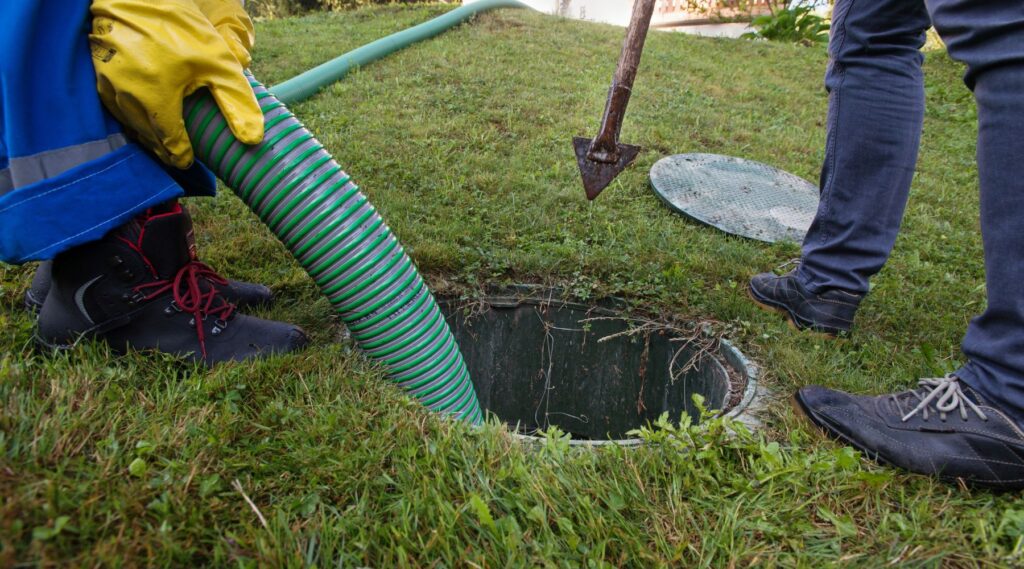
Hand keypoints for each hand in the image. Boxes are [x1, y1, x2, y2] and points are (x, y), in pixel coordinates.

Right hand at [90, 0, 263, 168]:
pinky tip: (144, 115)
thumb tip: (252, 140)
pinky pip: (115, 106)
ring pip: (129, 123)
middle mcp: (126, 96)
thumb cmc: (181, 27)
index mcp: (155, 98)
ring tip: (163, 140)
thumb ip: (236, 103)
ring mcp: (107, 85)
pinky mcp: (97, 73)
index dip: (181, 156)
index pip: (169, 144)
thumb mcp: (219, 64)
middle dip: (164, 148)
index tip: (189, 161)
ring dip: (146, 134)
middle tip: (178, 155)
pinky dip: (131, 115)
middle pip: (148, 137)